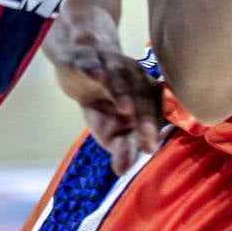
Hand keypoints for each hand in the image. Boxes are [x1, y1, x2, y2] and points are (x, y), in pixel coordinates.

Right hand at [46, 26, 162, 175]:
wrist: (79, 62)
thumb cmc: (102, 101)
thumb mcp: (111, 127)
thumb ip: (121, 147)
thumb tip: (122, 171)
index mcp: (143, 92)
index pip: (152, 110)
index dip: (153, 127)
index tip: (151, 147)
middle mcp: (130, 75)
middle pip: (140, 92)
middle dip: (144, 113)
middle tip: (148, 135)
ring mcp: (107, 64)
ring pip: (117, 75)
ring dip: (122, 90)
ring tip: (126, 108)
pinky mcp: (84, 59)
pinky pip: (90, 62)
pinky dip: (94, 69)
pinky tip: (98, 77)